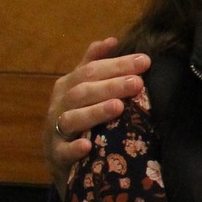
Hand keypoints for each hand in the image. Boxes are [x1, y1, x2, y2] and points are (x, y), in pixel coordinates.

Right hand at [46, 38, 149, 191]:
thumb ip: (95, 65)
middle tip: (137, 83)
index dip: (117, 64)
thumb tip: (111, 40)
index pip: (91, 71)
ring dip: (94, 112)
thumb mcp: (86, 90)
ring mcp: (56, 132)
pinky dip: (74, 148)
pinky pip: (63, 152)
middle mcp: (59, 106)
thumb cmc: (80, 118)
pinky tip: (87, 145)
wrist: (63, 161)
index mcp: (68, 87)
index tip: (145, 61)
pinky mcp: (57, 157)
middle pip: (82, 92)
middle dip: (111, 86)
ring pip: (71, 119)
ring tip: (118, 107)